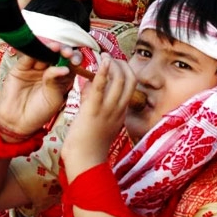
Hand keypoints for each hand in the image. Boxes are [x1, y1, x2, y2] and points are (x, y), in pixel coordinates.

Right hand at [0, 44, 82, 137]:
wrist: (18, 122)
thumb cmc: (39, 112)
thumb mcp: (54, 99)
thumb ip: (57, 82)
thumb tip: (64, 68)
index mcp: (62, 76)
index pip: (71, 63)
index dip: (75, 59)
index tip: (76, 61)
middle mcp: (49, 69)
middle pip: (59, 54)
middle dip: (64, 51)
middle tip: (67, 53)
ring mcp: (35, 67)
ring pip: (44, 53)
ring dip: (51, 48)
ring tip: (56, 48)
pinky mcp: (21, 67)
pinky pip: (28, 57)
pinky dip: (35, 53)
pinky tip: (41, 54)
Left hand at [61, 54, 136, 176]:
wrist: (85, 161)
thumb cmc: (90, 145)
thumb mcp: (102, 122)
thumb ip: (99, 102)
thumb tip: (92, 84)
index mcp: (121, 112)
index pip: (131, 85)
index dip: (126, 70)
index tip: (117, 63)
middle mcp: (119, 109)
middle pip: (130, 79)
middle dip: (122, 64)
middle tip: (110, 57)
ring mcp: (108, 110)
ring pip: (119, 80)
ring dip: (113, 64)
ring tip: (104, 55)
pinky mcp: (94, 110)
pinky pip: (102, 87)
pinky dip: (104, 71)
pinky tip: (103, 61)